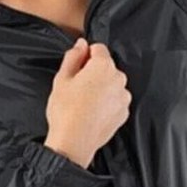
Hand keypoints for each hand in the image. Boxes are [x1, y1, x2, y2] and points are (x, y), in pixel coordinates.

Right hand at [44, 38, 130, 167]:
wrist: (74, 142)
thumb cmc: (65, 110)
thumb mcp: (61, 79)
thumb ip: (73, 57)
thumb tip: (81, 44)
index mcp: (103, 66)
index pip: (98, 48)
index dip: (85, 55)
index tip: (76, 67)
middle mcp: (119, 79)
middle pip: (106, 67)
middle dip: (93, 72)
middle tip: (76, 87)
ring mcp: (123, 97)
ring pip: (112, 84)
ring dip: (101, 88)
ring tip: (84, 102)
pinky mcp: (124, 113)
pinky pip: (115, 100)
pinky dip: (106, 103)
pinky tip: (92, 111)